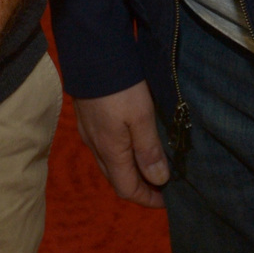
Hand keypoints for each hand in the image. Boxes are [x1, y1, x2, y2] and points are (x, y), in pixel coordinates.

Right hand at [74, 80, 169, 207]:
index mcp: (110, 151)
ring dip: (128, 170)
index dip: (147, 199)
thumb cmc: (120, 85)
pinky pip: (103, 147)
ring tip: (150, 164)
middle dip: (138, 186)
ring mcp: (88, 131)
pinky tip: (131, 142)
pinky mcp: (86, 117)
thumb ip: (149, 149)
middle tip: (162, 185)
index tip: (166, 201)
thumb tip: (159, 180)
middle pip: (116, 178)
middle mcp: (95, 146)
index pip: (126, 188)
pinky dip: (120, 154)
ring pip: (108, 162)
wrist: (90, 51)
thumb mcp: (142, 116)